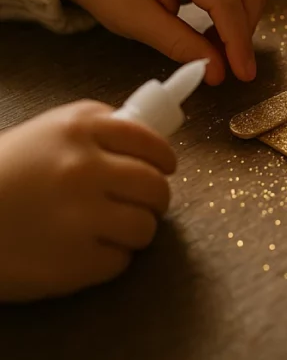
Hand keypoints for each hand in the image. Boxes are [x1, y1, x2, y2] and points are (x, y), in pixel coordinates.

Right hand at [0, 101, 175, 301]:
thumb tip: (150, 141)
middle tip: (138, 204)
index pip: (151, 142)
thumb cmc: (2, 173)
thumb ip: (97, 130)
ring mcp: (81, 217)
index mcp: (79, 129)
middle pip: (156, 187)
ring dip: (134, 230)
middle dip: (153, 198)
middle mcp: (85, 169)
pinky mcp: (74, 262)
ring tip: (107, 229)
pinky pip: (120, 261)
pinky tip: (83, 250)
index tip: (164, 168)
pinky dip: (109, 259)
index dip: (163, 159)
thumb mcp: (46, 132)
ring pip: (145, 227)